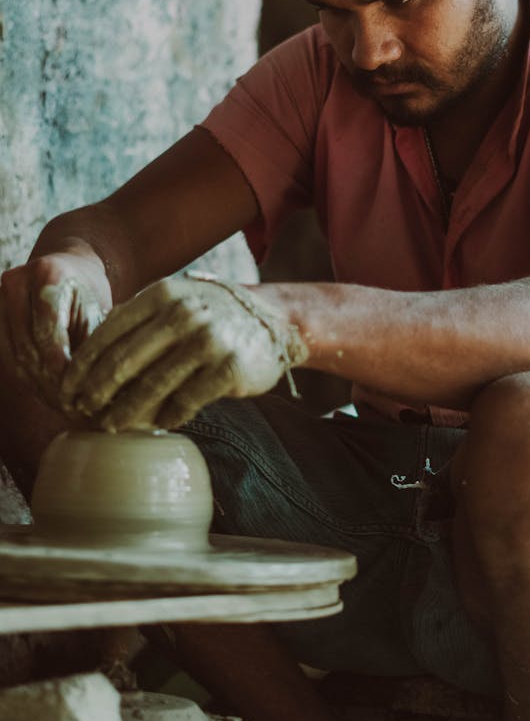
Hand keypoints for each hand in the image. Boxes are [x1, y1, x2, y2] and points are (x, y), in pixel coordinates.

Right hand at [1, 254, 109, 407]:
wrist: (67, 268)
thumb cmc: (89, 294)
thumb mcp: (97, 311)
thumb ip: (93, 343)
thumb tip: (95, 387)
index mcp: (48, 273)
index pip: (48, 329)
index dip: (60, 364)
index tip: (75, 392)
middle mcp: (16, 281)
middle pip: (28, 345)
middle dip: (50, 381)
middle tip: (71, 408)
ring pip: (15, 355)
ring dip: (38, 385)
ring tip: (62, 406)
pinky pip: (7, 355)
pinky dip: (27, 377)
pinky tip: (47, 394)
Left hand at [59, 275, 308, 430]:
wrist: (272, 322)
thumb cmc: (211, 316)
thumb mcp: (174, 302)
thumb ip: (137, 321)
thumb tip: (86, 357)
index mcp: (162, 295)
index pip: (108, 332)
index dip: (82, 365)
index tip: (66, 389)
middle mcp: (184, 314)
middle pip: (124, 361)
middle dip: (96, 392)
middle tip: (81, 412)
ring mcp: (208, 341)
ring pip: (152, 386)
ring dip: (125, 412)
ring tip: (110, 425)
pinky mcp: (230, 369)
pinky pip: (187, 401)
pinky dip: (168, 416)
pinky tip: (160, 423)